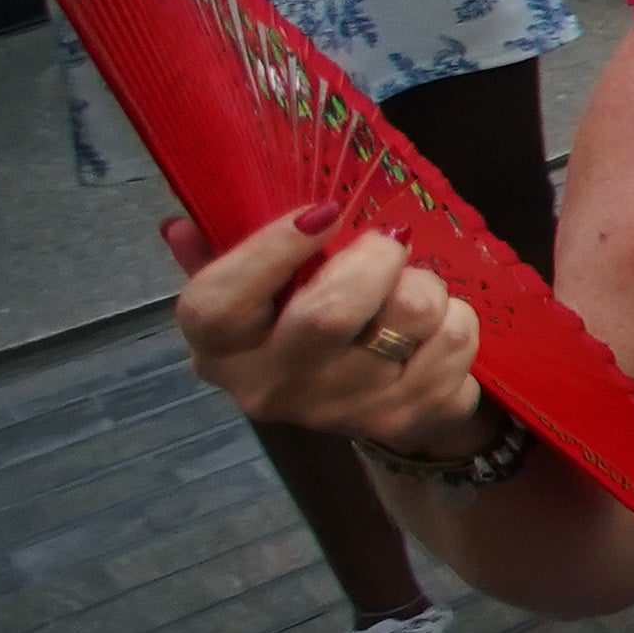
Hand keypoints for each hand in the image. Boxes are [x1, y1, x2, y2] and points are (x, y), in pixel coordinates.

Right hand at [168, 204, 486, 451]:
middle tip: (389, 242)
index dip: (272, 248)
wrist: (367, 402)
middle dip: (375, 257)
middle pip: (329, 313)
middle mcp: (272, 388)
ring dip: (426, 285)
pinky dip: (457, 319)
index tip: (322, 212)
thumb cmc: (298, 323)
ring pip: (409, 316)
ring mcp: (342, 411)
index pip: (222, 302)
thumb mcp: (251, 289)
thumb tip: (176, 227)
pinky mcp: (407, 419)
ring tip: (410, 290)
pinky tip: (432, 331)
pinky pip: (455, 341)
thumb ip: (217, 252)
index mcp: (220, 349)